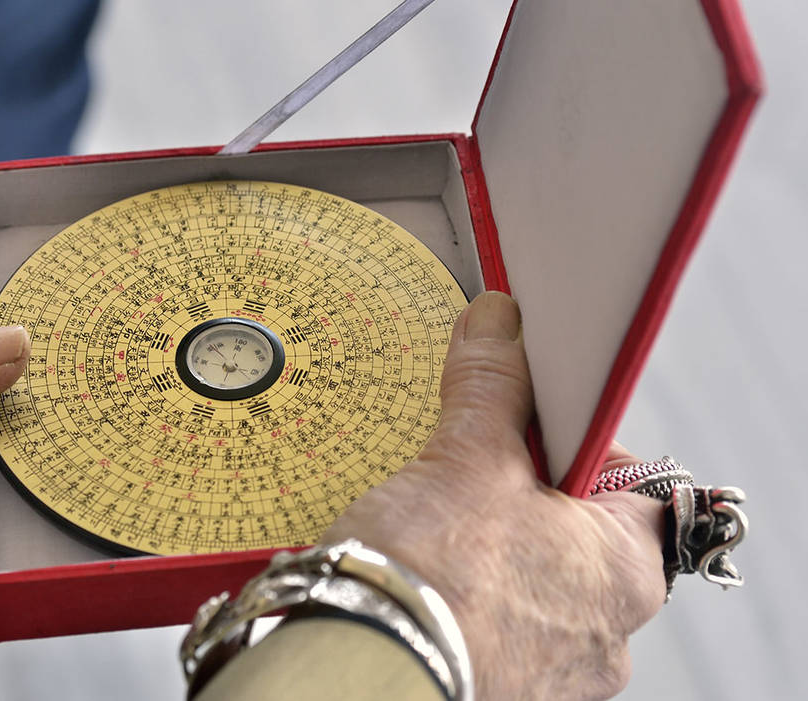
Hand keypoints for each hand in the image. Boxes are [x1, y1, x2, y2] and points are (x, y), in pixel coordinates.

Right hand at [324, 292, 665, 700]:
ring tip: (437, 528)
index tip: (529, 420)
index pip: (630, 477)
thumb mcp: (467, 459)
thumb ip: (493, 386)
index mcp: (626, 568)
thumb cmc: (432, 579)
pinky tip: (426, 576)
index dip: (576, 437)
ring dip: (493, 548)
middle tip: (471, 472)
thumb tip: (500, 326)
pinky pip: (497, 622)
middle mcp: (606, 632)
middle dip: (522, 494)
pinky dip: (468, 595)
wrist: (361, 668)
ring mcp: (555, 672)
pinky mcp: (504, 688)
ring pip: (532, 579)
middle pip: (574, 528)